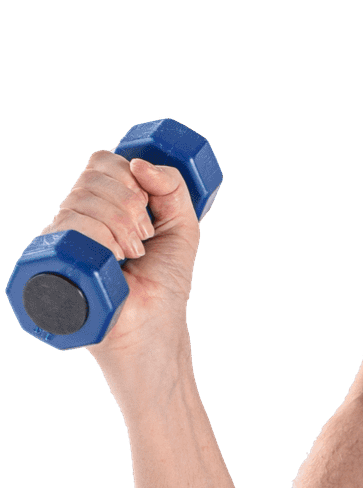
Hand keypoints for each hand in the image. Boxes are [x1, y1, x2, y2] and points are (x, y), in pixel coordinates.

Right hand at [47, 148, 200, 359]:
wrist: (154, 326)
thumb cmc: (165, 280)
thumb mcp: (183, 224)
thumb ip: (173, 186)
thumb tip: (139, 162)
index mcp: (106, 203)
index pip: (102, 162)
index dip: (128, 176)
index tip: (149, 207)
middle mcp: (80, 216)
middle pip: (92, 178)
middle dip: (130, 205)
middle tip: (145, 238)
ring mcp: (65, 238)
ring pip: (81, 201)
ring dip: (121, 228)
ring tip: (132, 256)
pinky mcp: (54, 260)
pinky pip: (69, 227)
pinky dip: (101, 240)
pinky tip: (114, 262)